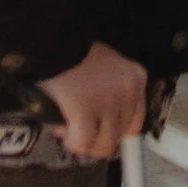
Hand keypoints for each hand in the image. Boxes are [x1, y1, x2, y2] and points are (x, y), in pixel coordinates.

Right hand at [36, 40, 149, 159]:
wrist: (51, 42)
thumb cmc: (73, 53)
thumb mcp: (107, 65)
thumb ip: (113, 89)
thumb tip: (108, 120)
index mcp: (135, 77)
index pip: (136, 121)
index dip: (116, 131)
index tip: (103, 132)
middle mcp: (127, 90)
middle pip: (120, 135)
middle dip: (98, 137)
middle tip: (82, 129)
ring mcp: (108, 101)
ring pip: (105, 144)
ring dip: (86, 143)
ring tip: (71, 131)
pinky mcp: (85, 110)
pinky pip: (84, 142)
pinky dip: (73, 143)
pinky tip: (64, 132)